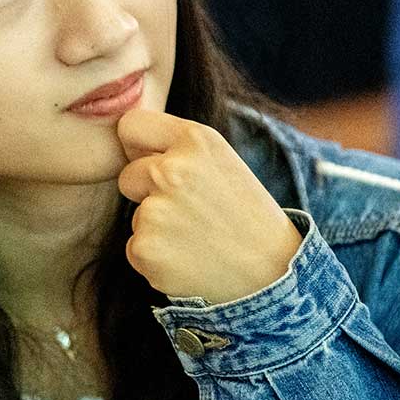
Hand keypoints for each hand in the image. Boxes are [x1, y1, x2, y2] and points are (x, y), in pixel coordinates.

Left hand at [117, 110, 301, 304]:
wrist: (271, 273)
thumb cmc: (244, 214)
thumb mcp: (221, 161)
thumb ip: (176, 147)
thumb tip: (128, 145)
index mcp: (195, 140)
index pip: (131, 126)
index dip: (138, 147)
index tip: (153, 162)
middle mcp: (171, 170)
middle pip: (128, 175)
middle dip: (149, 193)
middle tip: (192, 211)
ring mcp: (155, 211)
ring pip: (136, 215)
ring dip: (157, 228)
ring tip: (197, 237)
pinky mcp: (144, 248)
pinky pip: (135, 247)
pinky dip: (156, 257)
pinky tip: (188, 259)